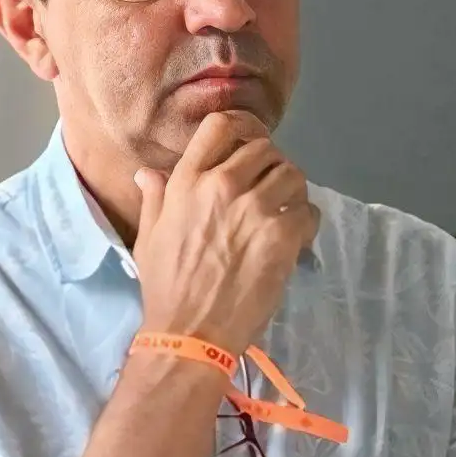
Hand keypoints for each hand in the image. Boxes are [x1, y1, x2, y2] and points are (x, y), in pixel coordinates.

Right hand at [133, 109, 316, 359]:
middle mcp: (222, 185)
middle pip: (264, 149)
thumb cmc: (166, 286)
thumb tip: (147, 173)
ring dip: (292, 190)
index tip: (249, 141)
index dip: (242, 127)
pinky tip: (295, 237)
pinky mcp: (282, 236)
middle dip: (270, 165)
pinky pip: (308, 211)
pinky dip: (306, 221)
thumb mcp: (150, 236)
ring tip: (284, 210)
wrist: (192, 330)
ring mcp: (255, 209)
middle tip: (270, 189)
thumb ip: (156, 198)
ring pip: (292, 174)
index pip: (220, 126)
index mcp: (188, 181)